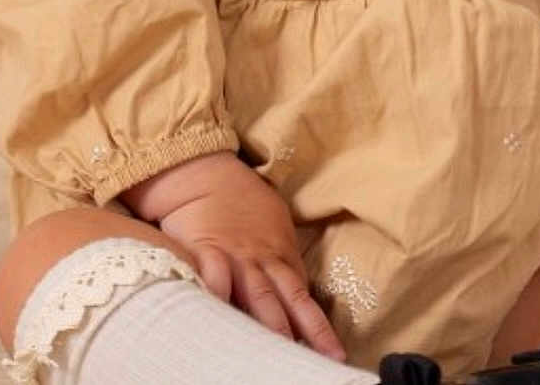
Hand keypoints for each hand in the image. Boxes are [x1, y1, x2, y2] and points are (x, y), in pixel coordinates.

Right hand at [157, 153, 346, 360]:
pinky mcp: (206, 253)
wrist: (209, 176)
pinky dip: (219, 300)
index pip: (304, 301)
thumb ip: (283, 266)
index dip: (318, 329)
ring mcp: (235, 259)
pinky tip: (220, 324)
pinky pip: (213, 280)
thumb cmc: (244, 206)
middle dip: (302, 335)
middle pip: (287, 303)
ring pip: (257, 298)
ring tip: (278, 356)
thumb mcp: (274, 232)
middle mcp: (263, 262)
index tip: (333, 356)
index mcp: (281, 259)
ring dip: (269, 327)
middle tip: (316, 364)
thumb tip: (299, 302)